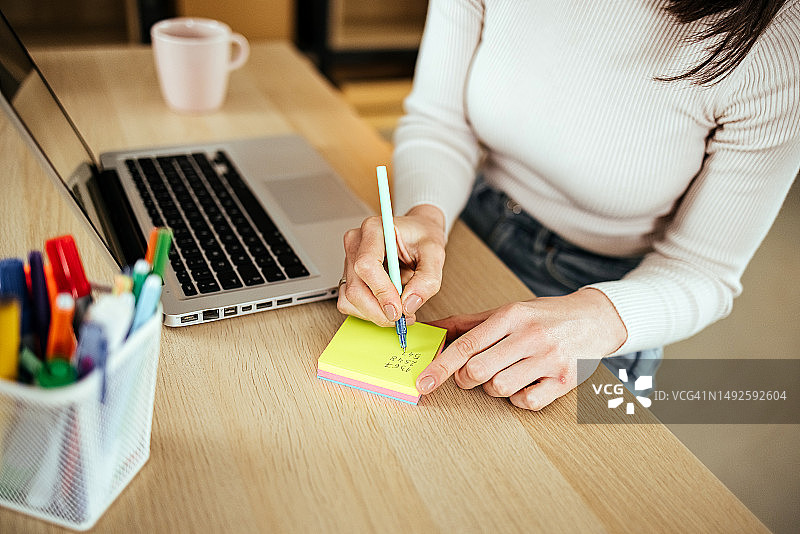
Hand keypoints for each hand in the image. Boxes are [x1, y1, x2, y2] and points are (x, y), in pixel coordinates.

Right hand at [338, 204, 446, 325]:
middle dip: (379, 311)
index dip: (381, 292)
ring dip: (374, 313)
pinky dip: (368, 311)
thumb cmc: (422, 237)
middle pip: (355, 288)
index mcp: (374, 229)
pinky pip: (349, 302)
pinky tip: (386, 305)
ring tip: (398, 309)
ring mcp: (349, 260)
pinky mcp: (349, 275)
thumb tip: (410, 304)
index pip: (366, 265)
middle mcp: (356, 243)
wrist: (417, 233)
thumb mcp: (435, 253)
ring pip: (350, 298)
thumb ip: (427, 279)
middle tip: (402, 318)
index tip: (398, 309)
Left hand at [415, 288, 627, 409]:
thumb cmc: (544, 316)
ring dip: (494, 387)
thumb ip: (467, 323)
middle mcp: (530, 336)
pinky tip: (525, 384)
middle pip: (478, 370)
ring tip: (506, 373)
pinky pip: (526, 402)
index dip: (441, 366)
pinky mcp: (564, 381)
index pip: (467, 345)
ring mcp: (549, 359)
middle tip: (472, 375)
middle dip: (467, 378)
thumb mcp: (507, 311)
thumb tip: (431, 330)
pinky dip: (518, 398)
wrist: (595, 318)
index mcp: (511, 316)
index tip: (424, 382)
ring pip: (499, 388)